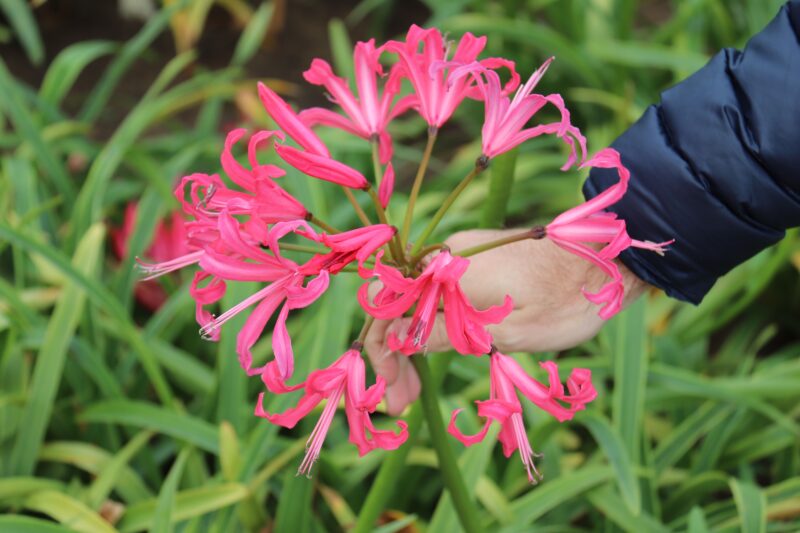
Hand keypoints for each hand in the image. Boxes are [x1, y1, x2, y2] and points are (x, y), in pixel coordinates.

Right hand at [365, 228, 647, 414]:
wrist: (610, 261)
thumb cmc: (564, 302)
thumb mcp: (504, 334)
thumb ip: (446, 335)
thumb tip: (395, 339)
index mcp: (446, 273)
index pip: (386, 311)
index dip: (380, 353)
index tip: (390, 391)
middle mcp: (445, 258)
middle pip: (398, 308)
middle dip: (394, 355)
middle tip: (401, 402)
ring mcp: (461, 256)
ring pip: (419, 303)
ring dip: (413, 343)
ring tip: (417, 387)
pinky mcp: (477, 261)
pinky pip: (440, 295)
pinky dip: (433, 326)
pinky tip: (438, 353)